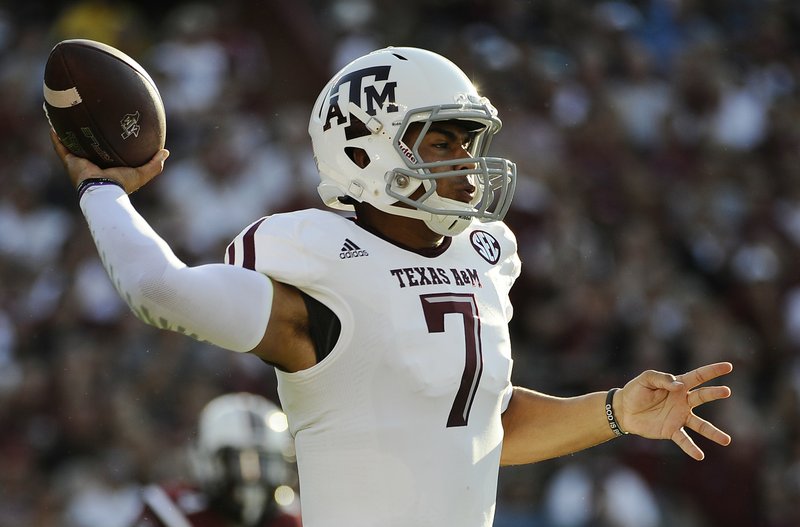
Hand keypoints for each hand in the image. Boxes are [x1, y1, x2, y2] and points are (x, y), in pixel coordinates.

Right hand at [49, 128, 168, 193]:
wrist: (104, 191)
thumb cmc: (123, 185)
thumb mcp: (142, 173)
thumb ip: (154, 164)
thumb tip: (166, 152)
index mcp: (107, 168)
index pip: (106, 153)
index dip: (105, 144)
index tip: (107, 132)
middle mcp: (92, 165)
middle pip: (88, 148)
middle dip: (85, 137)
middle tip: (86, 121)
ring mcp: (79, 163)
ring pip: (72, 146)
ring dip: (68, 134)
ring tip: (66, 118)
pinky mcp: (70, 162)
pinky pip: (60, 147)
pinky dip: (56, 137)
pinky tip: (53, 124)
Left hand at [615, 362, 732, 459]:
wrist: (623, 410)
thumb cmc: (636, 391)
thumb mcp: (646, 379)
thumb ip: (662, 379)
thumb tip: (679, 386)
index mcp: (678, 385)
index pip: (698, 376)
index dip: (713, 371)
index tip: (729, 367)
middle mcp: (683, 401)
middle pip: (702, 396)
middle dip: (714, 393)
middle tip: (727, 391)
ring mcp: (679, 417)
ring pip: (700, 425)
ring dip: (712, 432)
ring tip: (726, 440)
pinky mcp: (671, 430)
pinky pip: (684, 440)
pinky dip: (691, 448)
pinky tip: (700, 456)